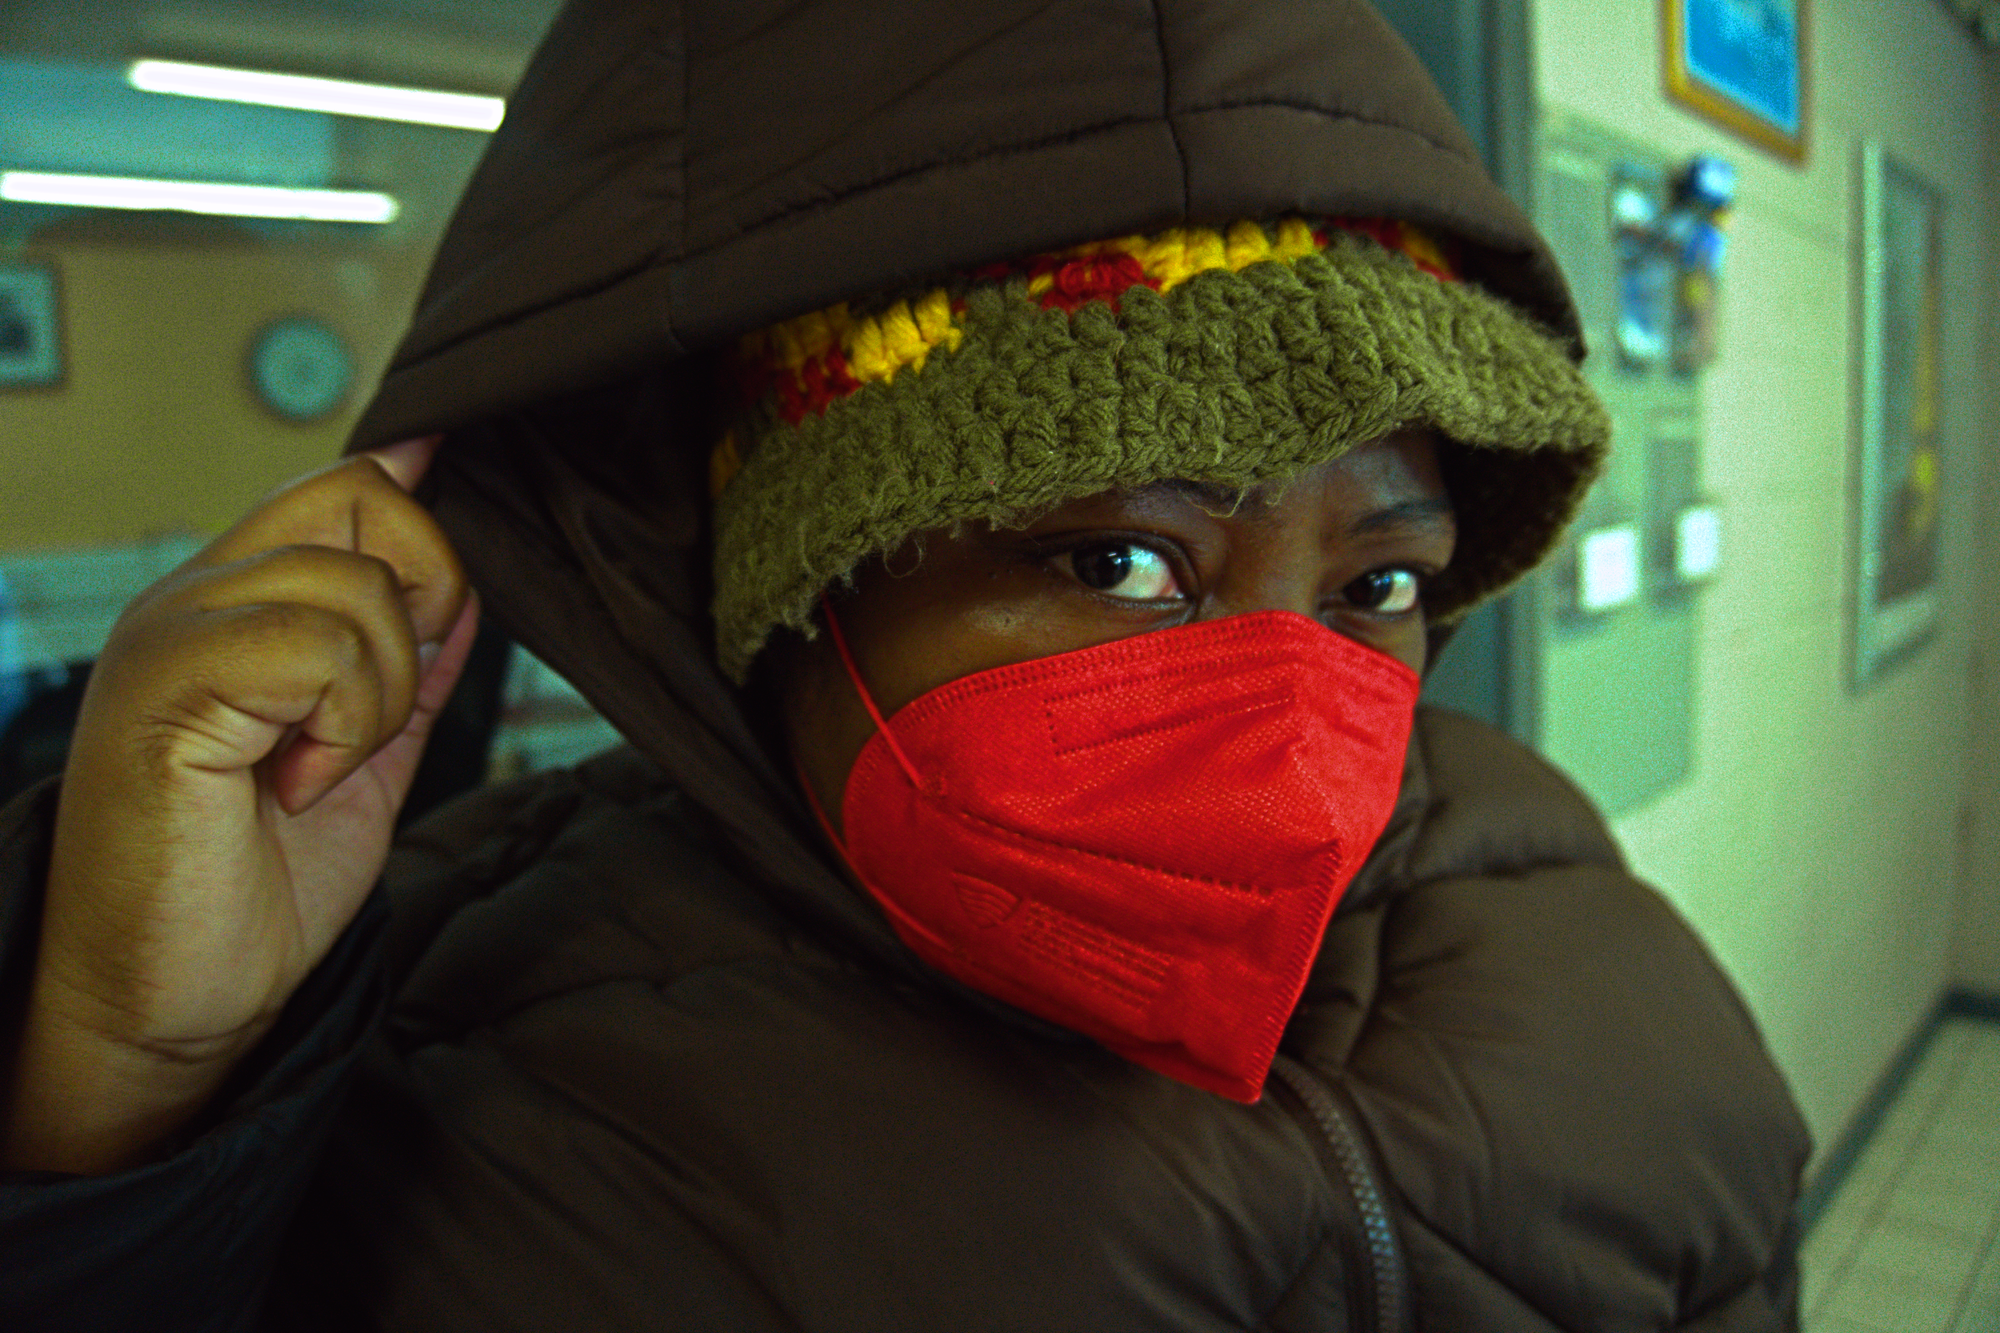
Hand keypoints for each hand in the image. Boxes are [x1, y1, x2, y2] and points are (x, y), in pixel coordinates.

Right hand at [4, 439, 476, 1172]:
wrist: (166, 1005)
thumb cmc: (248, 895)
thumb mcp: (364, 761)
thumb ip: (407, 672)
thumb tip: (465, 585)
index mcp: (237, 609)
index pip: (341, 486)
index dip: (420, 509)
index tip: (448, 575)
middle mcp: (196, 600)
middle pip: (358, 496)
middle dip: (418, 600)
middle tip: (370, 715)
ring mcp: (172, 633)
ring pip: (352, 584)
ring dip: (373, 698)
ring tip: (314, 772)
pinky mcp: (163, 685)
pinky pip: (315, 647)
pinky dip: (339, 727)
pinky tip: (292, 785)